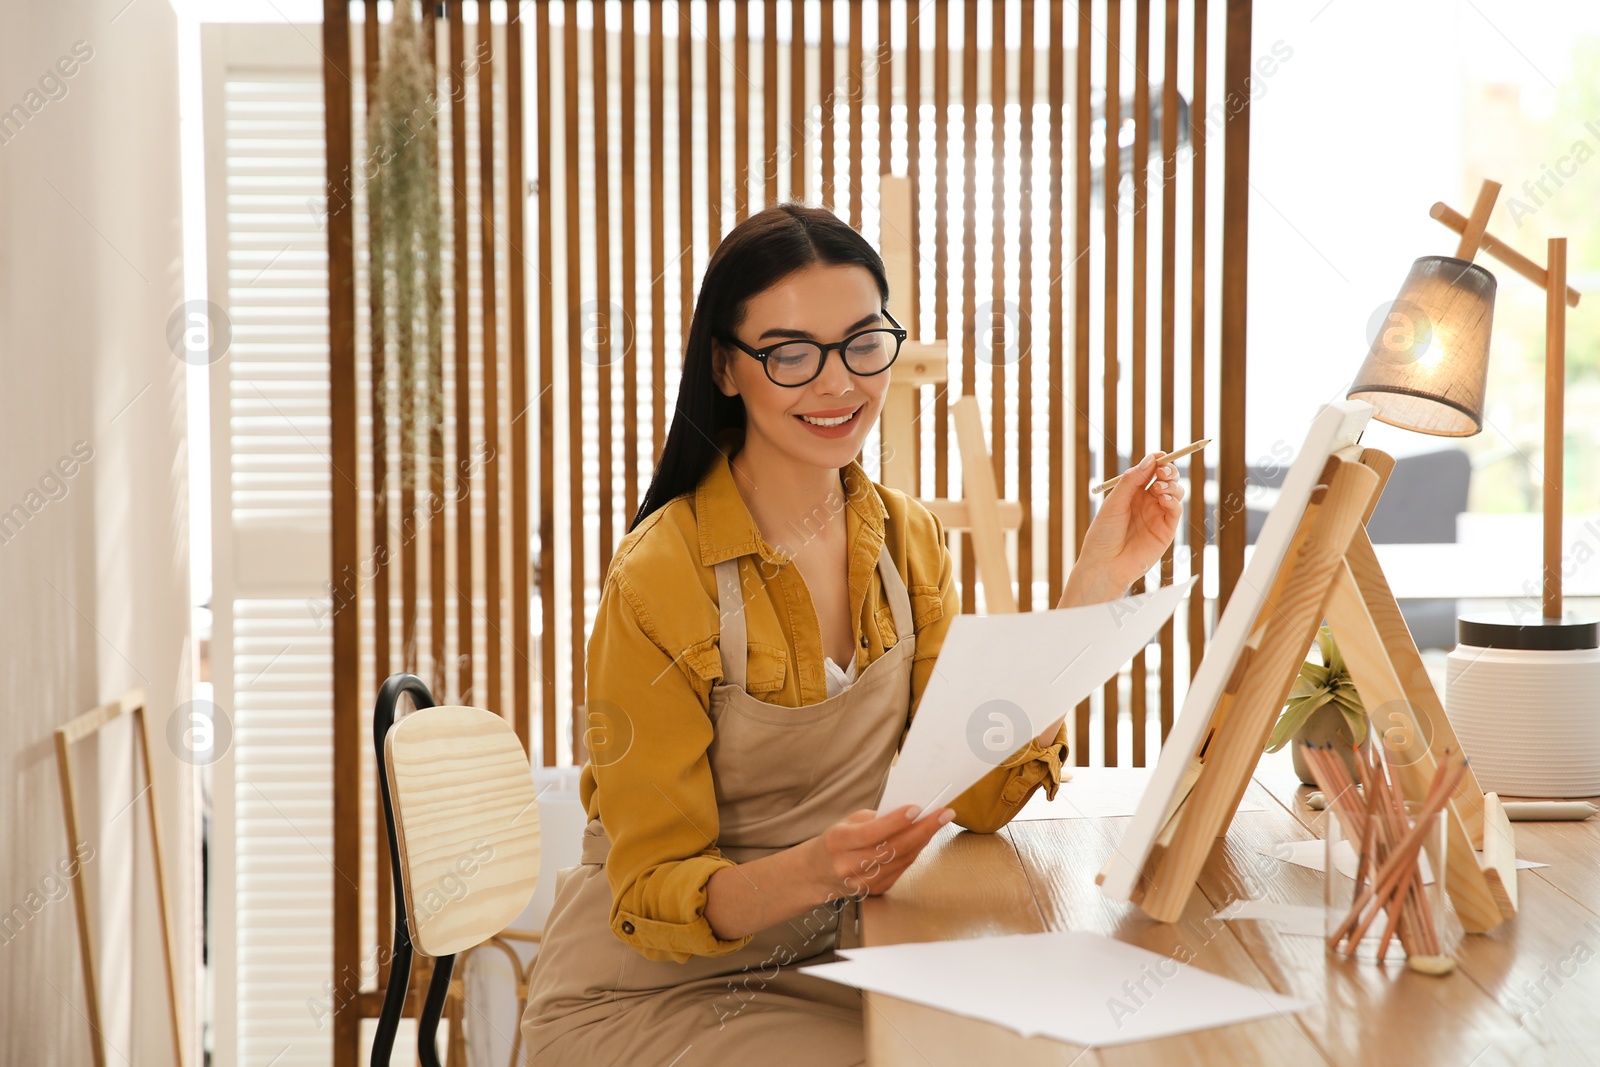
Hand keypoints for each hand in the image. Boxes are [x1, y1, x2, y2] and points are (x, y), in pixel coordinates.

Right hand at [812, 805, 953, 898]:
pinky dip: (915, 852)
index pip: (873, 832)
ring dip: (924, 840)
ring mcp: (862, 882)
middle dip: (923, 829)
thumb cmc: (837, 841)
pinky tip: (924, 838)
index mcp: (839, 841)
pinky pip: (901, 869)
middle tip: (944, 814)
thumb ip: (875, 819)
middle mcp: (849, 865)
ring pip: (901, 860)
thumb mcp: (847, 822)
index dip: (897, 821)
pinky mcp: (874, 890)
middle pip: (893, 848)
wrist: (817, 873)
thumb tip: (910, 813)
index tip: (917, 808)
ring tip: (938, 822)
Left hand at [1063, 453, 1184, 603]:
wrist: (1104, 565)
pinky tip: (1163, 498)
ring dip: (1171, 484)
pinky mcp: (1166, 530)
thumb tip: (1151, 458)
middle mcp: (1147, 502)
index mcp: (1132, 493)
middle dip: (1168, 470)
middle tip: (1162, 470)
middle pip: (1166, 479)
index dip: (1157, 461)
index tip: (1160, 455)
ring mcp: (1158, 515)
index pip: (1150, 471)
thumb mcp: (1114, 503)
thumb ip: (1131, 480)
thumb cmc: (1103, 535)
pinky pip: (1176, 510)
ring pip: (1175, 491)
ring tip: (1159, 487)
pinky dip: (1173, 500)